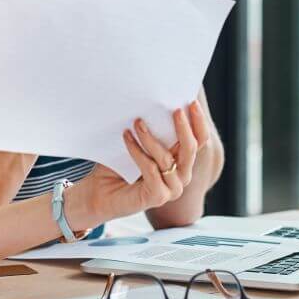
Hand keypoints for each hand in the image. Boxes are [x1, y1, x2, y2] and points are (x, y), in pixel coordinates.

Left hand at [65, 101, 210, 229]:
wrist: (99, 192)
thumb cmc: (117, 166)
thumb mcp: (138, 143)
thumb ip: (151, 129)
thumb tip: (153, 102)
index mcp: (180, 162)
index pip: (199, 141)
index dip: (198, 122)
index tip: (191, 101)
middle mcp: (181, 176)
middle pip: (191, 149)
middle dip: (183, 127)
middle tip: (174, 109)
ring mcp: (172, 188)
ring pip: (166, 157)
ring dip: (149, 137)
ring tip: (137, 122)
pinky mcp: (158, 196)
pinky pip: (150, 168)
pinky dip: (137, 151)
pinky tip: (126, 137)